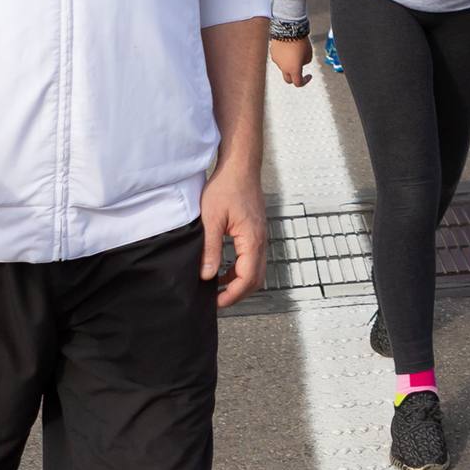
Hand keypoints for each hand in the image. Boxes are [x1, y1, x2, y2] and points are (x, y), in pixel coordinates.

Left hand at [198, 166, 265, 307]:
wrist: (240, 167)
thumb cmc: (226, 187)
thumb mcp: (211, 219)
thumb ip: (211, 249)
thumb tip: (207, 275)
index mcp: (251, 239)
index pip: (247, 277)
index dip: (232, 294)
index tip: (216, 302)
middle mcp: (261, 241)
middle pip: (256, 279)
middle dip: (238, 293)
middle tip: (217, 300)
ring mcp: (261, 237)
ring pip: (256, 270)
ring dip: (240, 283)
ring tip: (218, 288)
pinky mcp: (256, 233)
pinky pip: (253, 259)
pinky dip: (241, 270)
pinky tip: (224, 269)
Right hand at [270, 36, 311, 85]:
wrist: (288, 29)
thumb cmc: (300, 41)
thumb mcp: (309, 54)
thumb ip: (305, 62)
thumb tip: (301, 63)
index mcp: (293, 69)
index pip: (298, 83)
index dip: (305, 81)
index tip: (308, 76)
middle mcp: (283, 67)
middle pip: (288, 79)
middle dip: (294, 77)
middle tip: (299, 71)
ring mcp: (277, 60)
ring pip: (283, 67)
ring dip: (288, 65)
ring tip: (294, 54)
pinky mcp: (272, 53)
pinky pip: (279, 59)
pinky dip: (283, 57)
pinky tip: (288, 50)